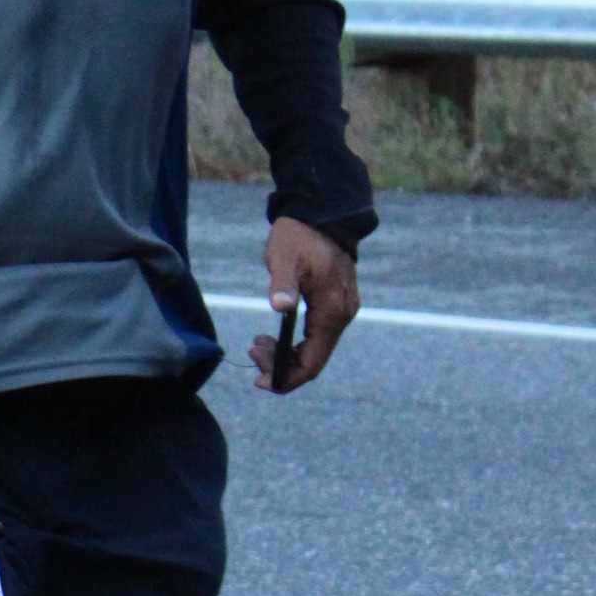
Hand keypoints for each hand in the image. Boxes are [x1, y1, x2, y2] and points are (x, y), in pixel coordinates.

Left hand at [250, 217, 359, 391]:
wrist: (321, 214)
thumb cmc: (299, 236)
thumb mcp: (285, 259)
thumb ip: (283, 285)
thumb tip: (280, 306)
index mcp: (332, 311)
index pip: (312, 364)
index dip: (286, 378)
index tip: (260, 380)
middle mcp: (343, 315)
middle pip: (313, 361)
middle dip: (280, 365)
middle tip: (252, 350)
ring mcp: (342, 310)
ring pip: (314, 350)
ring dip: (285, 353)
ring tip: (257, 343)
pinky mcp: (336, 304)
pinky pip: (316, 335)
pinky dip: (293, 342)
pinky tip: (272, 335)